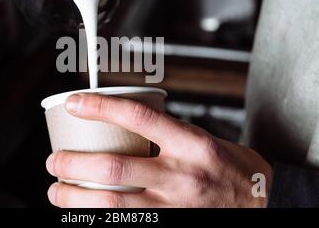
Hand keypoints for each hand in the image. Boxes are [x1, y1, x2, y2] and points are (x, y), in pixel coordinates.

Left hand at [45, 93, 272, 207]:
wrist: (263, 205)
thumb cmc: (232, 169)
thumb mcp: (204, 139)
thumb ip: (166, 133)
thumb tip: (126, 124)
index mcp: (191, 144)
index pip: (139, 117)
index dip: (101, 107)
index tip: (75, 103)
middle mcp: (181, 176)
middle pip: (114, 168)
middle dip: (73, 164)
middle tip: (55, 161)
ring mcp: (174, 208)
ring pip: (112, 204)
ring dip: (74, 198)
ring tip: (56, 191)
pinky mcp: (170, 226)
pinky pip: (124, 224)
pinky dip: (96, 219)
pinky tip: (82, 213)